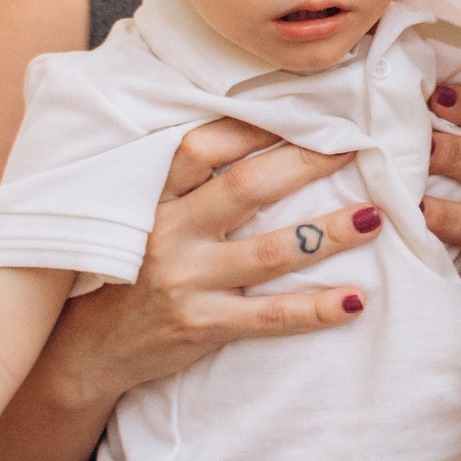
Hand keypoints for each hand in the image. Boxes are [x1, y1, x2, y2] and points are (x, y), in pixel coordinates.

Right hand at [44, 118, 383, 409]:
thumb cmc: (129, 272)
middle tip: (356, 148)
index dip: (253, 126)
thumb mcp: (140, 217)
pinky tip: (354, 301)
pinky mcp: (202, 327)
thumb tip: (254, 138)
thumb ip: (186, 185)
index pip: (202, 146)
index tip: (303, 111)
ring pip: (270, 252)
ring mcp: (187, 282)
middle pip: (246, 188)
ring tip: (373, 218)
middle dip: (306, 164)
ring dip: (327, 233)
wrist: (88, 349)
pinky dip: (315, 310)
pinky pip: (269, 317)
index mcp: (155, 199)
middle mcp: (170, 233)